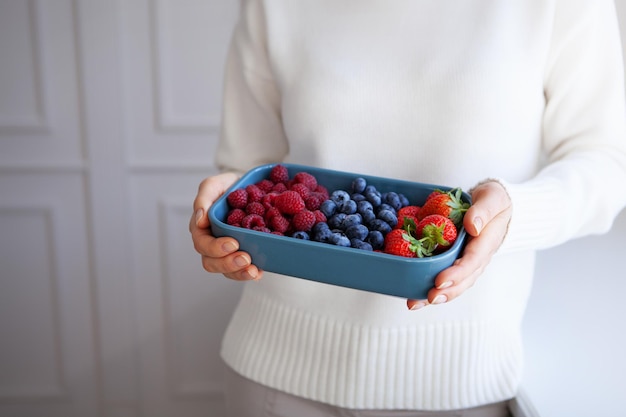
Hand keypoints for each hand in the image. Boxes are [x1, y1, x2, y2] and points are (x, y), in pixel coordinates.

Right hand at [189, 173, 262, 280]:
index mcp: (202, 228)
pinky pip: (243, 271)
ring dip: (239, 273)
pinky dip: (251, 273)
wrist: (250, 188)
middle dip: (228, 263)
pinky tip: (259, 271)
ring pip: (227, 271)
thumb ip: (204, 197)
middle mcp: (212, 243)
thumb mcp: (215, 184)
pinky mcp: (243, 255)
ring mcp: (227, 252)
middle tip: (245, 258)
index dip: (215, 247)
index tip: (233, 243)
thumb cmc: (228, 186)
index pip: (202, 244)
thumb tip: (200, 219)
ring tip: (253, 270)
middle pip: (211, 262)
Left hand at [406, 180, 511, 309]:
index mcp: (486, 243)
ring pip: (454, 284)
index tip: (439, 281)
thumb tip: (472, 227)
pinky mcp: (457, 261)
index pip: (472, 262)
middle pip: (463, 280)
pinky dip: (428, 286)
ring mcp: (468, 262)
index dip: (456, 273)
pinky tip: (412, 293)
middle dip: (445, 292)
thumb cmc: (494, 201)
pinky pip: (445, 276)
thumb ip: (483, 211)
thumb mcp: (492, 198)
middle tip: (428, 298)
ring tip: (414, 303)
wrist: (496, 205)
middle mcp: (478, 258)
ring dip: (434, 295)